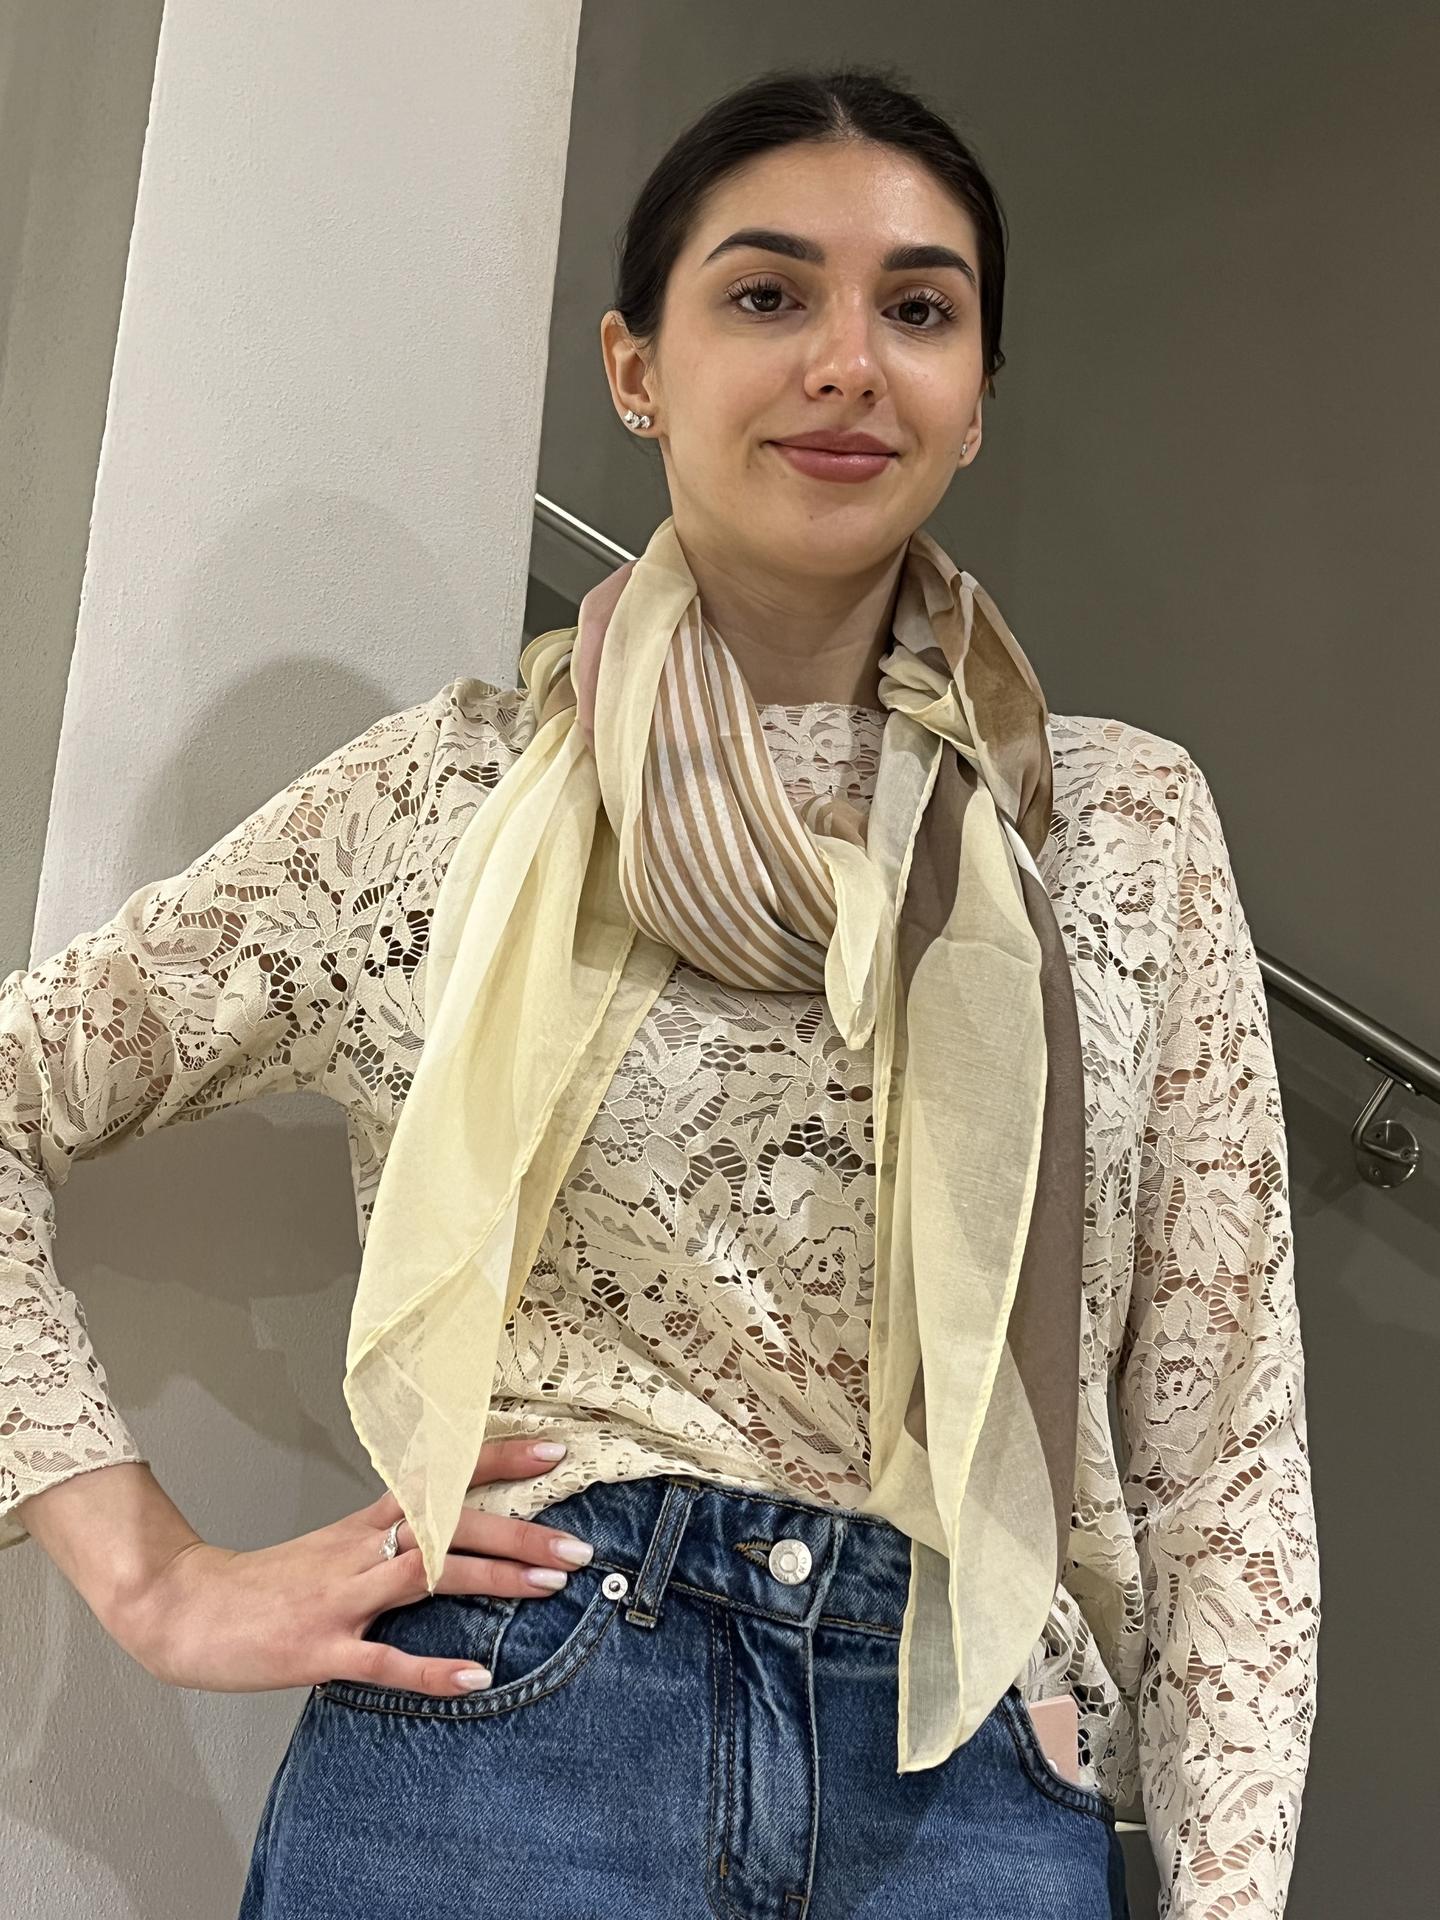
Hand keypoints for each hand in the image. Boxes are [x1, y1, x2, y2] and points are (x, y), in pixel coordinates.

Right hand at [116, 1436, 590, 1698]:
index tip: (553, 1454)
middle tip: (576, 1546)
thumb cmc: (269, 1585)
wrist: (184, 1610)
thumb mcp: (335, 1549)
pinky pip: (384, 1660)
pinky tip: (474, 1678)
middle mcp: (359, 1551)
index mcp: (364, 1525)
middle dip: (518, 1533)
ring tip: (550, 1586)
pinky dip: (431, 1670)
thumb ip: (393, 1544)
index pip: (440, 1480)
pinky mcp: (318, 1650)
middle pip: (448, 1527)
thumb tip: (461, 1542)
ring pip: (427, 1576)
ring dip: (493, 1579)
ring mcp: (340, 1599)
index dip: (497, 1464)